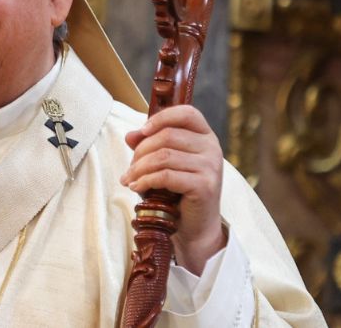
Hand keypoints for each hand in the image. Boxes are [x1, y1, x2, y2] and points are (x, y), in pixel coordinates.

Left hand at [121, 105, 225, 275]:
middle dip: (141, 151)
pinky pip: (166, 176)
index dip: (161, 118)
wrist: (195, 227)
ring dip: (139, 168)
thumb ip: (150, 146)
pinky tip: (136, 187)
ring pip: (164, 156)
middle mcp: (212, 147)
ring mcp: (211, 166)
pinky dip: (145, 180)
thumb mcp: (164, 164)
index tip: (141, 132)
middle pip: (167, 136)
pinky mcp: (204, 185)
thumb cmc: (178, 191)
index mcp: (205, 136)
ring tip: (128, 179)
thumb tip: (130, 135)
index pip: (186, 113)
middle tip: (129, 168)